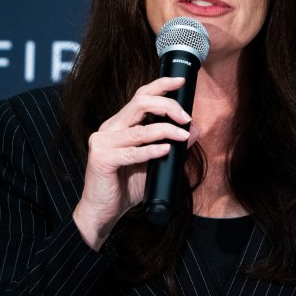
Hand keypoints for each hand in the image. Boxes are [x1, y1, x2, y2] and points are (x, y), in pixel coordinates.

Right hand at [72, 77, 194, 248]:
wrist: (103, 213)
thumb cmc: (126, 187)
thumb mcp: (154, 163)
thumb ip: (171, 146)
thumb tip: (194, 131)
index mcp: (119, 125)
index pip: (140, 96)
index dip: (161, 85)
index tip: (181, 81)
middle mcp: (109, 129)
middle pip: (140, 104)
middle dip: (167, 106)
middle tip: (186, 117)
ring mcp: (103, 143)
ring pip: (139, 129)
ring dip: (166, 130)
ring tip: (183, 135)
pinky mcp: (102, 160)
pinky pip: (132, 152)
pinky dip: (151, 150)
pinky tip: (166, 150)